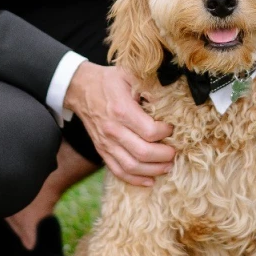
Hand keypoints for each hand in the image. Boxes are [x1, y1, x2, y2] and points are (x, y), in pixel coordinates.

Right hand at [64, 62, 174, 185]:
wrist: (81, 88)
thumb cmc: (109, 81)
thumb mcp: (130, 75)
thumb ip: (150, 87)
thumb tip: (169, 101)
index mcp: (122, 110)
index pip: (150, 132)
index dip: (166, 133)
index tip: (172, 129)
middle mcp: (113, 130)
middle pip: (143, 153)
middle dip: (164, 156)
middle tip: (175, 152)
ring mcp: (106, 143)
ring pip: (131, 166)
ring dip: (153, 170)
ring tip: (167, 167)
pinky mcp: (102, 150)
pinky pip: (118, 171)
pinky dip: (134, 180)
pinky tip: (149, 180)